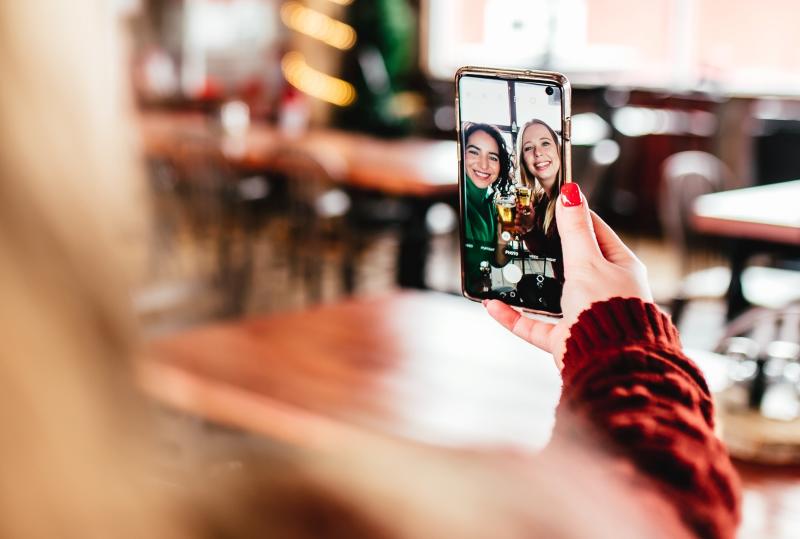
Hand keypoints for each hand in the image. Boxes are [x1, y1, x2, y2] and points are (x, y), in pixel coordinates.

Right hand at [484, 183, 651, 369]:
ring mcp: (583, 314)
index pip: (596, 231)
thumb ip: (575, 230)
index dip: (574, 216)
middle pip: (573, 263)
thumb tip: (571, 193)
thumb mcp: (588, 261)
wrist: (609, 361)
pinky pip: (533, 325)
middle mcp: (604, 290)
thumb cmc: (610, 310)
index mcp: (620, 267)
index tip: (553, 203)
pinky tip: (495, 305)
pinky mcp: (564, 339)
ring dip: (530, 284)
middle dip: (549, 250)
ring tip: (510, 268)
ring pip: (551, 294)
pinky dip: (513, 316)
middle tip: (526, 232)